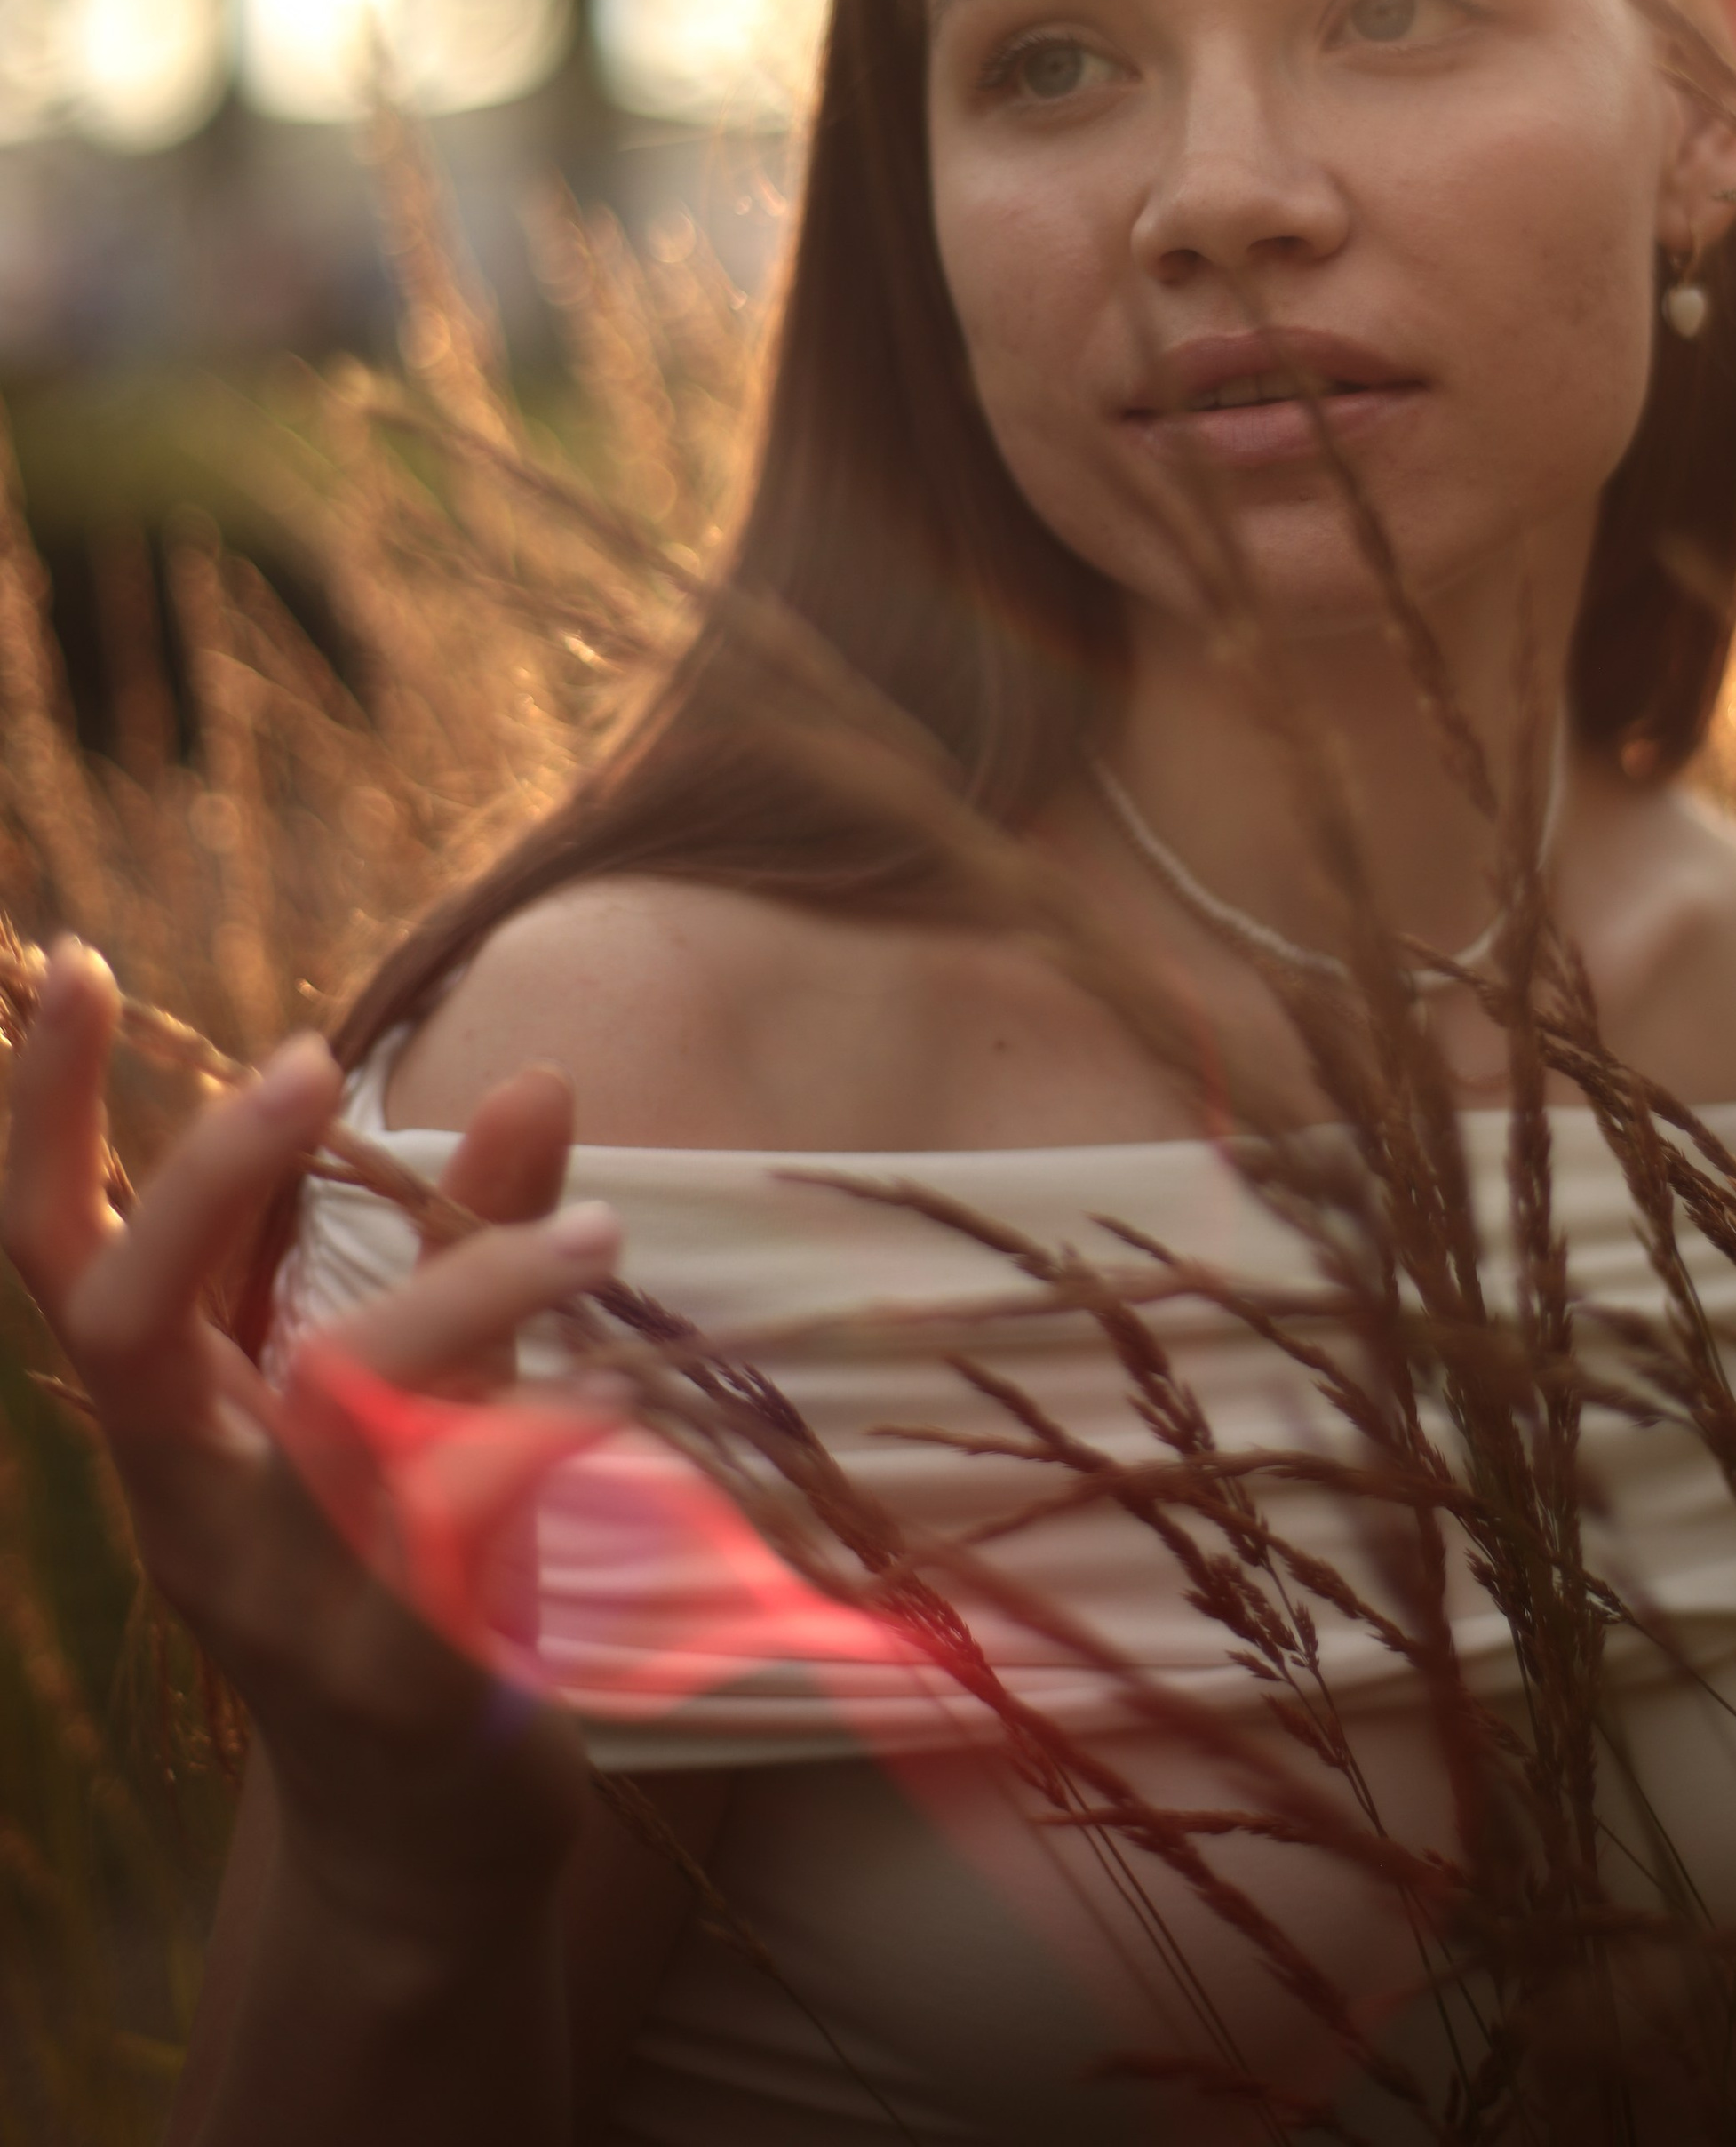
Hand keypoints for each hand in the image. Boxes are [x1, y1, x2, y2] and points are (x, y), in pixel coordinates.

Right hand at [0, 940, 620, 1940]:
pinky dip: (540, 1444)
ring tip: (600, 1233)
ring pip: (331, 1413)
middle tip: (313, 1058)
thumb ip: (457, 1250)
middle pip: (125, 1327)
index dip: (43, 1117)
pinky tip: (614, 1401)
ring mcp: (285, 1599)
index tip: (69, 959)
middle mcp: (193, 1507)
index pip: (62, 1257)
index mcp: (173, 1428)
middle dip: (205, 1182)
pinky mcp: (401, 1679)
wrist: (421, 1842)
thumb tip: (535, 1080)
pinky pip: (462, 1532)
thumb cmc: (399, 1572)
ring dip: (463, 1292)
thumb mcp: (408, 1399)